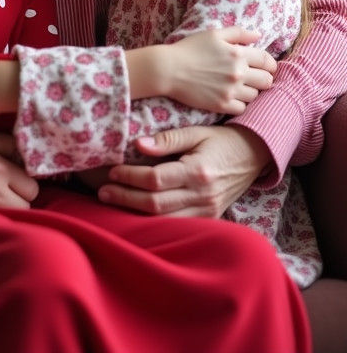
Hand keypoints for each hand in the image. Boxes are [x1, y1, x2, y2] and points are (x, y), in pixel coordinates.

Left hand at [97, 124, 270, 216]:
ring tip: (113, 202)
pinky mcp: (208, 218)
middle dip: (126, 197)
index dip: (130, 176)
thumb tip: (137, 143)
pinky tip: (137, 214)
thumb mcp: (197, 132)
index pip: (156, 179)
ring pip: (164, 219)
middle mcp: (202, 195)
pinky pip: (177, 224)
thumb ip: (168, 140)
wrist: (254, 156)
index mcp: (198, 171)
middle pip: (155, 203)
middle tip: (103, 192)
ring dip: (135, 212)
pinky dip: (155, 221)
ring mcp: (207, 210)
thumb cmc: (222, 140)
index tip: (112, 171)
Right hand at [160, 27, 276, 113]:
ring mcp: (231, 91)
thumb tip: (258, 36)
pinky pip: (242, 109)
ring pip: (255, 96)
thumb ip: (238, 33)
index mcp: (239, 54)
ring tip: (240, 87)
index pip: (267, 61)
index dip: (270, 64)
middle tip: (254, 78)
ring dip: (251, 91)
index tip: (265, 66)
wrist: (169, 69)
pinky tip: (231, 97)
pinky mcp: (221, 105)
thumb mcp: (214, 34)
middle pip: (267, 81)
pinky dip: (239, 104)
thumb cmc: (190, 48)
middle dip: (264, 78)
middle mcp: (238, 74)